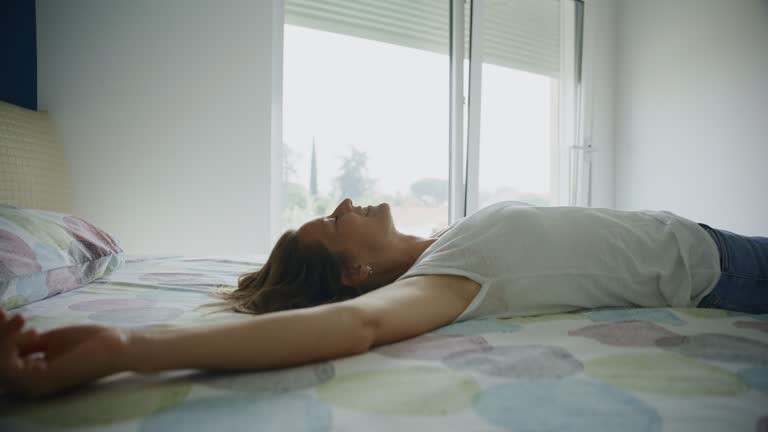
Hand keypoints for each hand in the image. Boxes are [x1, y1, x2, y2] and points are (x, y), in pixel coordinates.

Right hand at [0, 309, 128, 398]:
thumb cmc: (90, 342)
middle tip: (3, 312)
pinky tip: (27, 330)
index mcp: (31, 377)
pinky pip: (7, 366)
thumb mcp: (50, 341)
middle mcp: (27, 386)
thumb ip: (27, 344)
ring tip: (19, 318)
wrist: (117, 345)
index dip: (0, 337)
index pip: (2, 361)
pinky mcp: (40, 381)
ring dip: (2, 336)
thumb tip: (5, 338)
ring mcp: (33, 386)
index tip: (9, 315)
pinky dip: (8, 344)